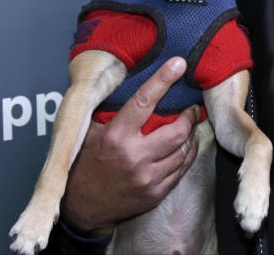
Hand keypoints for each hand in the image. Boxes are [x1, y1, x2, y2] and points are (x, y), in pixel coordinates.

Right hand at [59, 56, 200, 235]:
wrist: (82, 208)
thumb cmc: (84, 165)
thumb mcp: (87, 133)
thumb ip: (105, 111)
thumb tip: (120, 82)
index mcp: (116, 136)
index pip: (144, 101)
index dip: (163, 80)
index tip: (179, 64)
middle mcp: (134, 157)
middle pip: (176, 131)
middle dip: (189, 117)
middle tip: (192, 108)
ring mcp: (147, 177)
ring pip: (183, 151)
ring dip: (191, 136)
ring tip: (191, 126)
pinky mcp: (154, 193)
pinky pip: (180, 170)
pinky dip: (187, 155)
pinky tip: (186, 147)